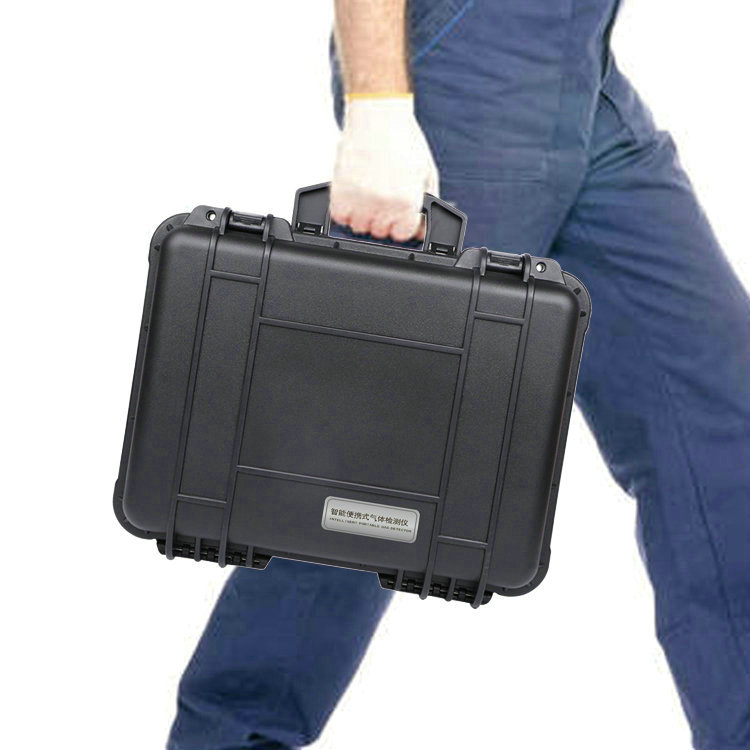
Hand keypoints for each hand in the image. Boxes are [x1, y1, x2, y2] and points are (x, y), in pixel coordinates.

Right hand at [331, 95, 438, 242]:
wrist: (378, 114)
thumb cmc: (403, 140)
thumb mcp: (426, 173)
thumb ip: (427, 205)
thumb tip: (423, 232)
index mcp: (407, 202)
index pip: (402, 234)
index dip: (399, 224)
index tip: (396, 213)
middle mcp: (384, 205)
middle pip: (379, 232)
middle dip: (381, 218)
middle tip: (381, 195)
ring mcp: (360, 200)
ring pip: (358, 227)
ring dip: (361, 215)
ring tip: (367, 191)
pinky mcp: (340, 192)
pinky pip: (339, 217)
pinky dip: (344, 209)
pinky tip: (353, 192)